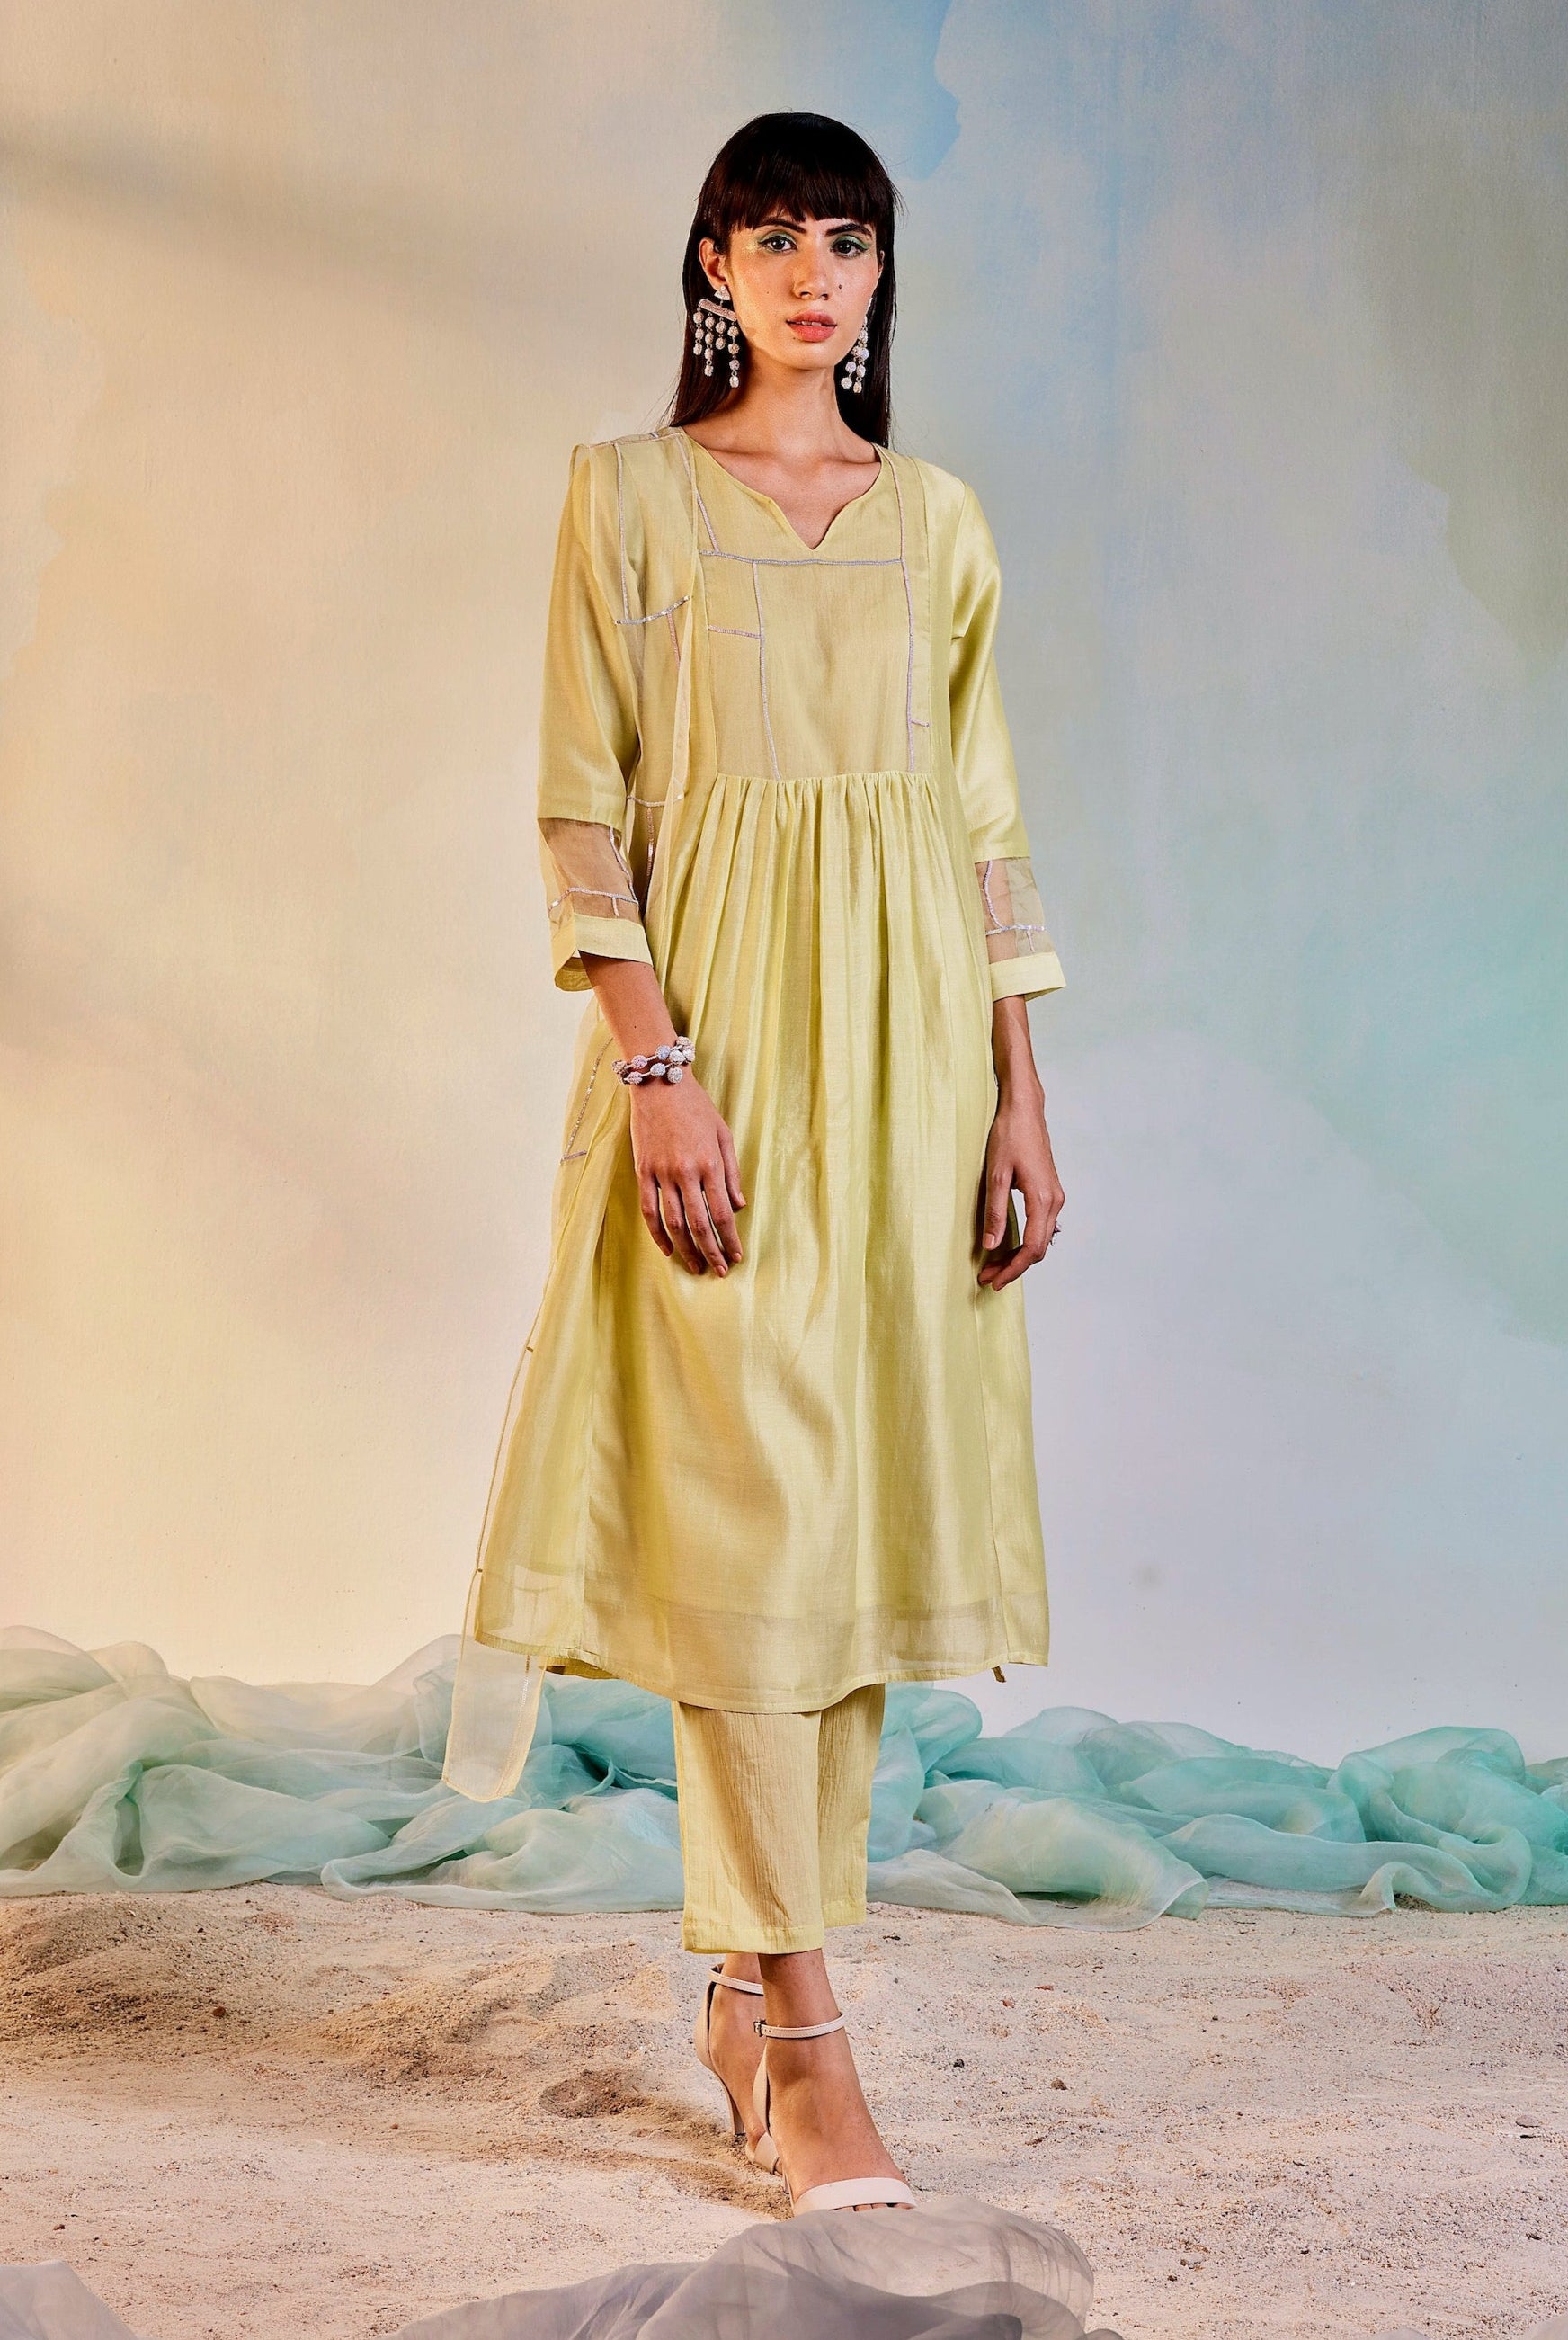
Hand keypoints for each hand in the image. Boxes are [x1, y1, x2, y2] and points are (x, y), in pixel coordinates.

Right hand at [577, 953, 746, 1277]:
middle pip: (701, 1225)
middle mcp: (687, 1172)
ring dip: (687, 1249)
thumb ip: (732, 1172)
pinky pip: (650, 1210)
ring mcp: (662, 1173)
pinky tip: (667, 1248)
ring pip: (675, 1223)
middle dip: (712, 1252)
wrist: (660, 1084)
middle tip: (718, 1272)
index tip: (737, 1257)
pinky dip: (658, 1233)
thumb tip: (739, 1207)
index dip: (731, 1240)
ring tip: (695, 1266)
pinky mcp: (643, 1171)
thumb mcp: (723, 1134)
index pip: (723, 1213)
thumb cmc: (697, 1107)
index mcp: (711, 1163)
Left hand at [977, 1078, 1062, 1289]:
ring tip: (992, 1265)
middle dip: (1013, 1267)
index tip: (993, 1281)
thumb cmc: (1009, 1137)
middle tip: (987, 1278)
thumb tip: (992, 1245)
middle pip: (1037, 1249)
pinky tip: (1006, 1244)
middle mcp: (1054, 1202)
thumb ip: (995, 1212)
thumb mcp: (996, 1175)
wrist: (1025, 1111)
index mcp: (1042, 1200)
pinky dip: (1024, 1240)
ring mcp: (1054, 1197)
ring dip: (1018, 1255)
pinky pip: (1040, 1227)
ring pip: (1040, 1239)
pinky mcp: (1049, 1192)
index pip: (1031, 1248)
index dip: (1012, 1269)